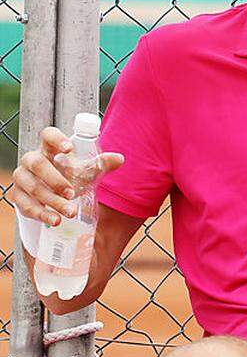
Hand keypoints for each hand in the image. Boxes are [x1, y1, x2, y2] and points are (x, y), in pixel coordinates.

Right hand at [8, 126, 123, 227]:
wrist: (52, 194)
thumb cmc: (70, 176)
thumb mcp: (85, 170)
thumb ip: (101, 164)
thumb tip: (119, 159)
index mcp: (48, 149)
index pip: (48, 135)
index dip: (57, 139)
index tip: (70, 148)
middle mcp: (31, 160)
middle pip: (38, 164)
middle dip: (55, 179)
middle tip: (72, 193)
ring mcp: (22, 178)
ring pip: (33, 187)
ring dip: (52, 201)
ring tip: (71, 211)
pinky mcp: (18, 197)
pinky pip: (26, 205)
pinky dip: (42, 214)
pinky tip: (56, 220)